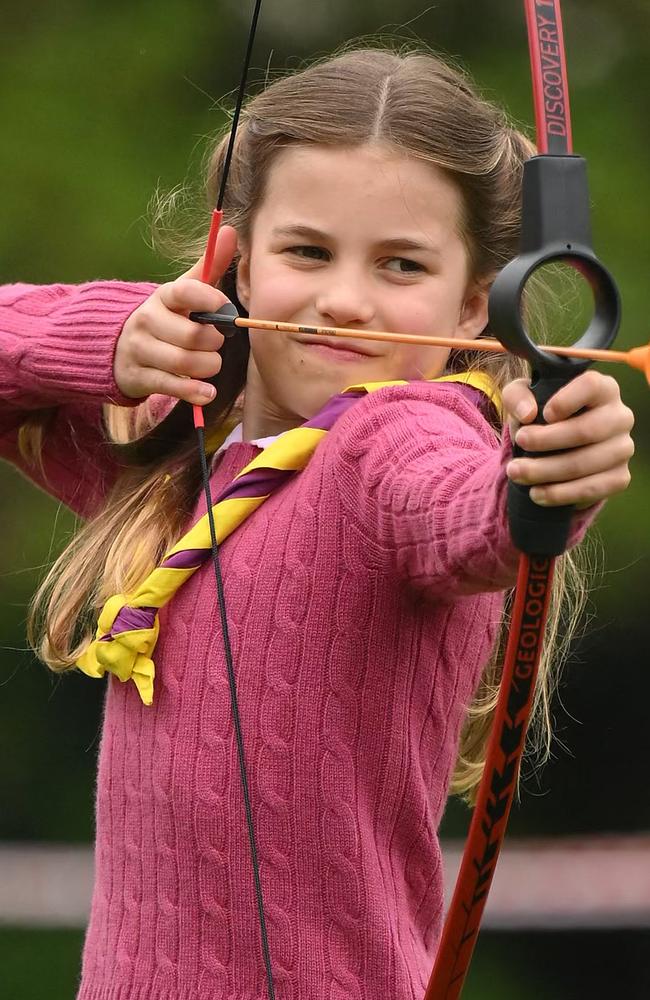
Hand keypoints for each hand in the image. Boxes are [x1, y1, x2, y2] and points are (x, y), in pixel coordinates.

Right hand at [114, 225, 237, 405]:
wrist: (114, 345)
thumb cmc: (163, 318)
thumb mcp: (181, 292)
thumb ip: (208, 266)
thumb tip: (231, 231)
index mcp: (162, 297)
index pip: (186, 292)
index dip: (210, 300)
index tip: (224, 309)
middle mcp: (148, 321)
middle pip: (193, 336)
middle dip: (214, 343)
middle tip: (216, 343)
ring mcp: (140, 350)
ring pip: (185, 363)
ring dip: (208, 367)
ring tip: (210, 365)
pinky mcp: (138, 377)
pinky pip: (172, 387)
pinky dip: (194, 392)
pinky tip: (207, 392)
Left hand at [502, 371, 633, 508]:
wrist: (554, 450)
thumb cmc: (541, 415)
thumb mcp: (523, 399)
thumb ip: (517, 397)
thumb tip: (527, 414)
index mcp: (603, 389)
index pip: (591, 386)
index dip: (565, 401)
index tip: (543, 414)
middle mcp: (620, 416)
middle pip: (586, 430)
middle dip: (545, 440)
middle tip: (518, 443)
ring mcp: (623, 448)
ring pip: (584, 464)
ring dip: (544, 471)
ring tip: (516, 472)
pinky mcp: (620, 477)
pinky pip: (590, 489)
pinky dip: (559, 494)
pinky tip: (536, 493)